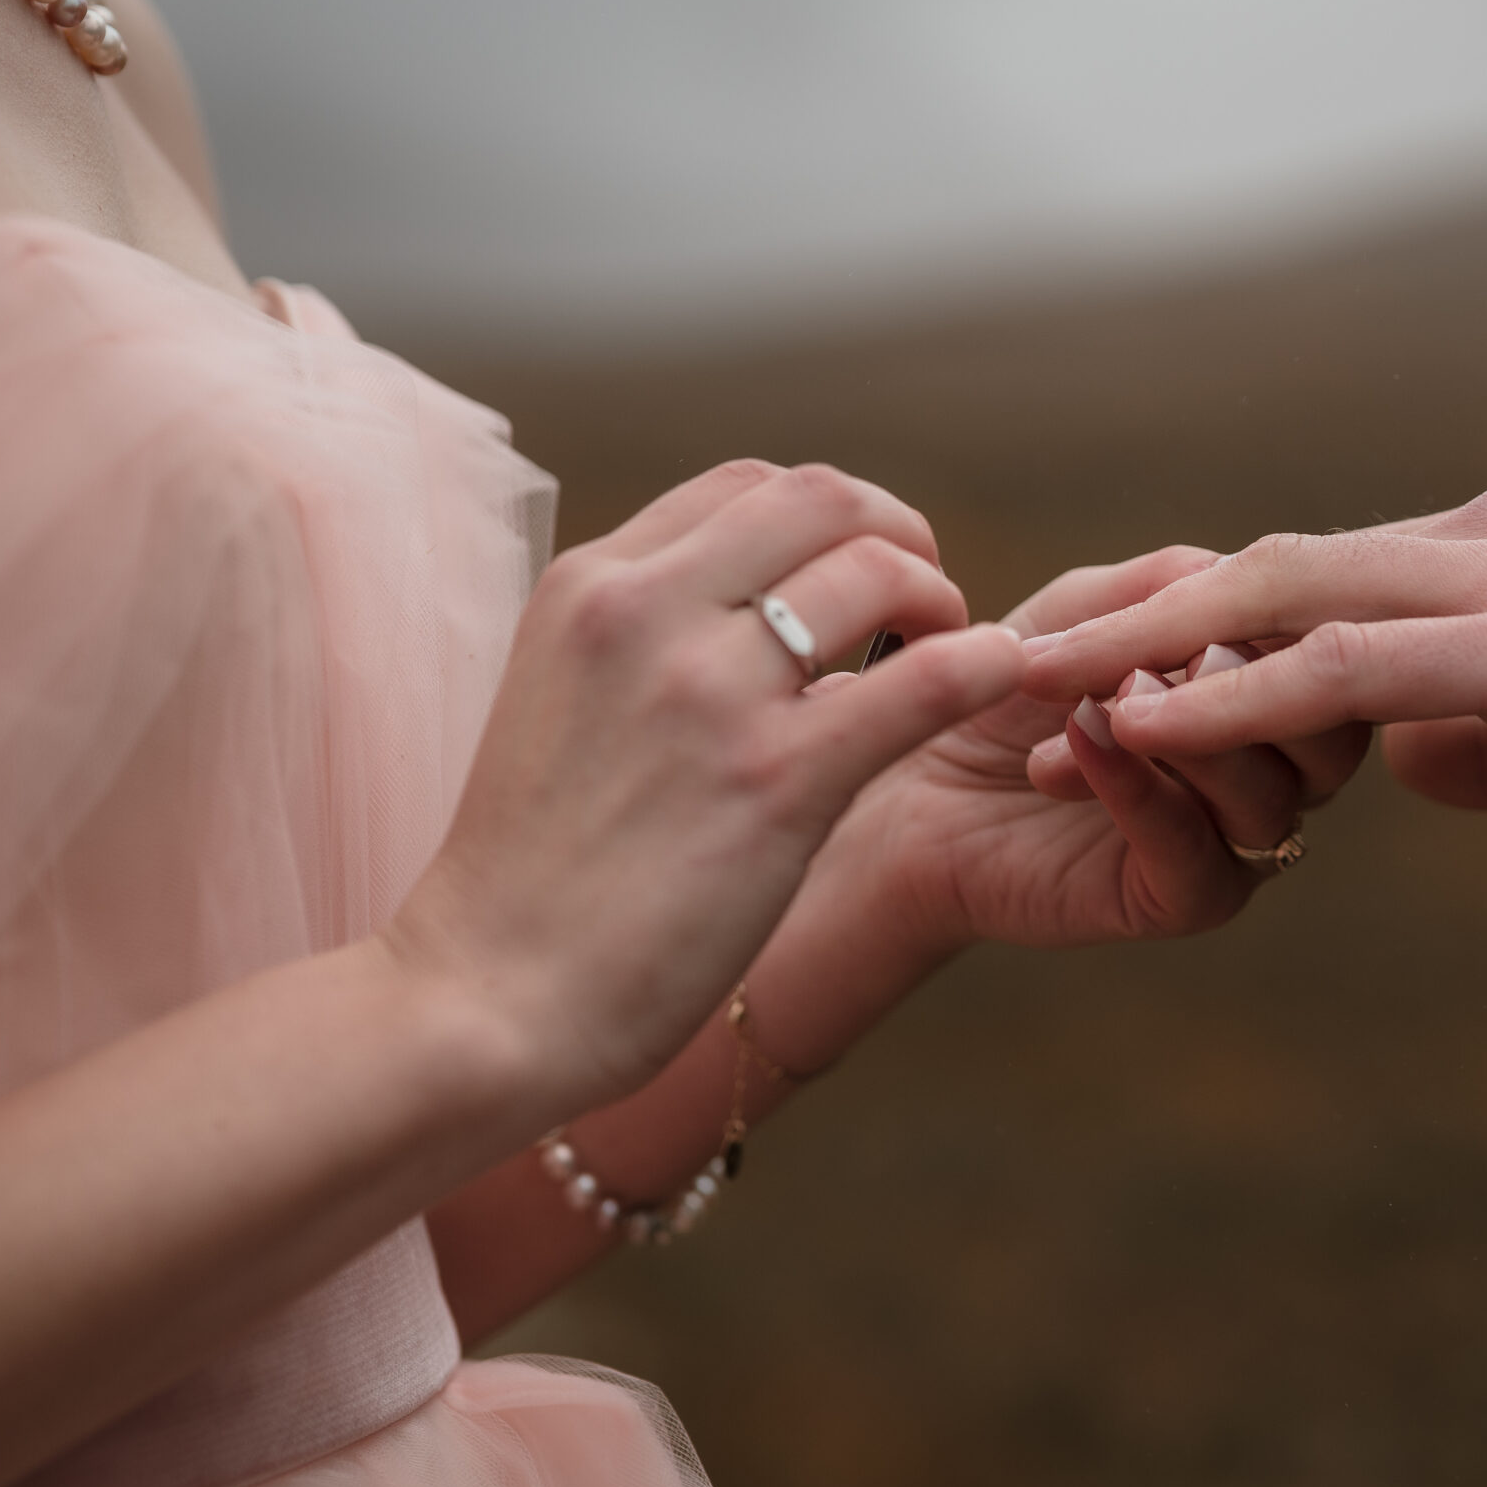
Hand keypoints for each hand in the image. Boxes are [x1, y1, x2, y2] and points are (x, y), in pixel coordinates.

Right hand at [385, 461, 1024, 1120]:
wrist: (485, 998)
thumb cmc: (533, 880)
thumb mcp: (562, 703)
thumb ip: (645, 641)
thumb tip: (749, 616)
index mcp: (591, 587)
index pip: (746, 488)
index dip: (832, 523)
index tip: (859, 585)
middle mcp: (643, 611)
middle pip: (821, 499)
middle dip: (899, 535)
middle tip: (927, 608)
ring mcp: (708, 692)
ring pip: (877, 568)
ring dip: (940, 601)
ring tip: (951, 661)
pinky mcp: (773, 782)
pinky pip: (926, 680)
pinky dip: (984, 665)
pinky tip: (1001, 681)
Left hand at [742, 548, 1368, 1068]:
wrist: (911, 786)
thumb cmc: (1004, 693)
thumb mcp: (1087, 614)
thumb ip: (1169, 587)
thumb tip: (1243, 573)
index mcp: (1266, 697)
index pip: (1322, 660)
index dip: (1275, 625)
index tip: (1198, 597)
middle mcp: (1269, 772)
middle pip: (1329, 739)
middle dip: (1252, 685)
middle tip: (1173, 655)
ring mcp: (1231, 843)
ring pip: (1270, 799)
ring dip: (1187, 737)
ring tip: (1102, 702)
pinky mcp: (1179, 901)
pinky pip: (1196, 856)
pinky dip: (1143, 794)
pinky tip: (1082, 745)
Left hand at [1019, 482, 1486, 856]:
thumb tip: (1410, 763)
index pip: (1320, 575)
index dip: (1200, 621)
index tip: (1101, 671)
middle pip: (1271, 562)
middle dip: (1137, 611)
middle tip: (1016, 655)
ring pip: (1286, 592)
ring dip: (1150, 642)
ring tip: (1030, 683)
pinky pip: (1348, 665)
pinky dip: (1235, 692)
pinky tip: (1149, 725)